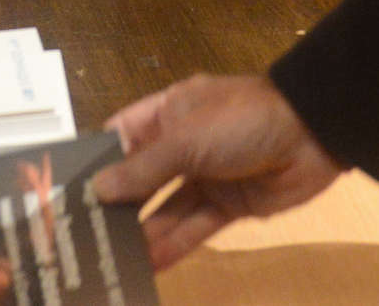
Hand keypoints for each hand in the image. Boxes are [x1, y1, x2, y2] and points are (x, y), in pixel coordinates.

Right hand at [93, 74, 343, 270]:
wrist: (314, 134)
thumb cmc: (242, 121)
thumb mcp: (187, 139)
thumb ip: (143, 169)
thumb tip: (97, 191)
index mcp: (168, 111)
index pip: (120, 135)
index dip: (96, 161)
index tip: (64, 191)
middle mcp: (182, 143)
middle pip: (140, 178)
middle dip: (115, 206)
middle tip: (82, 238)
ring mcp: (206, 175)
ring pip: (165, 208)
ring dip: (141, 233)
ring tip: (110, 261)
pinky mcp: (229, 205)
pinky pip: (193, 227)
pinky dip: (173, 246)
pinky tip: (148, 266)